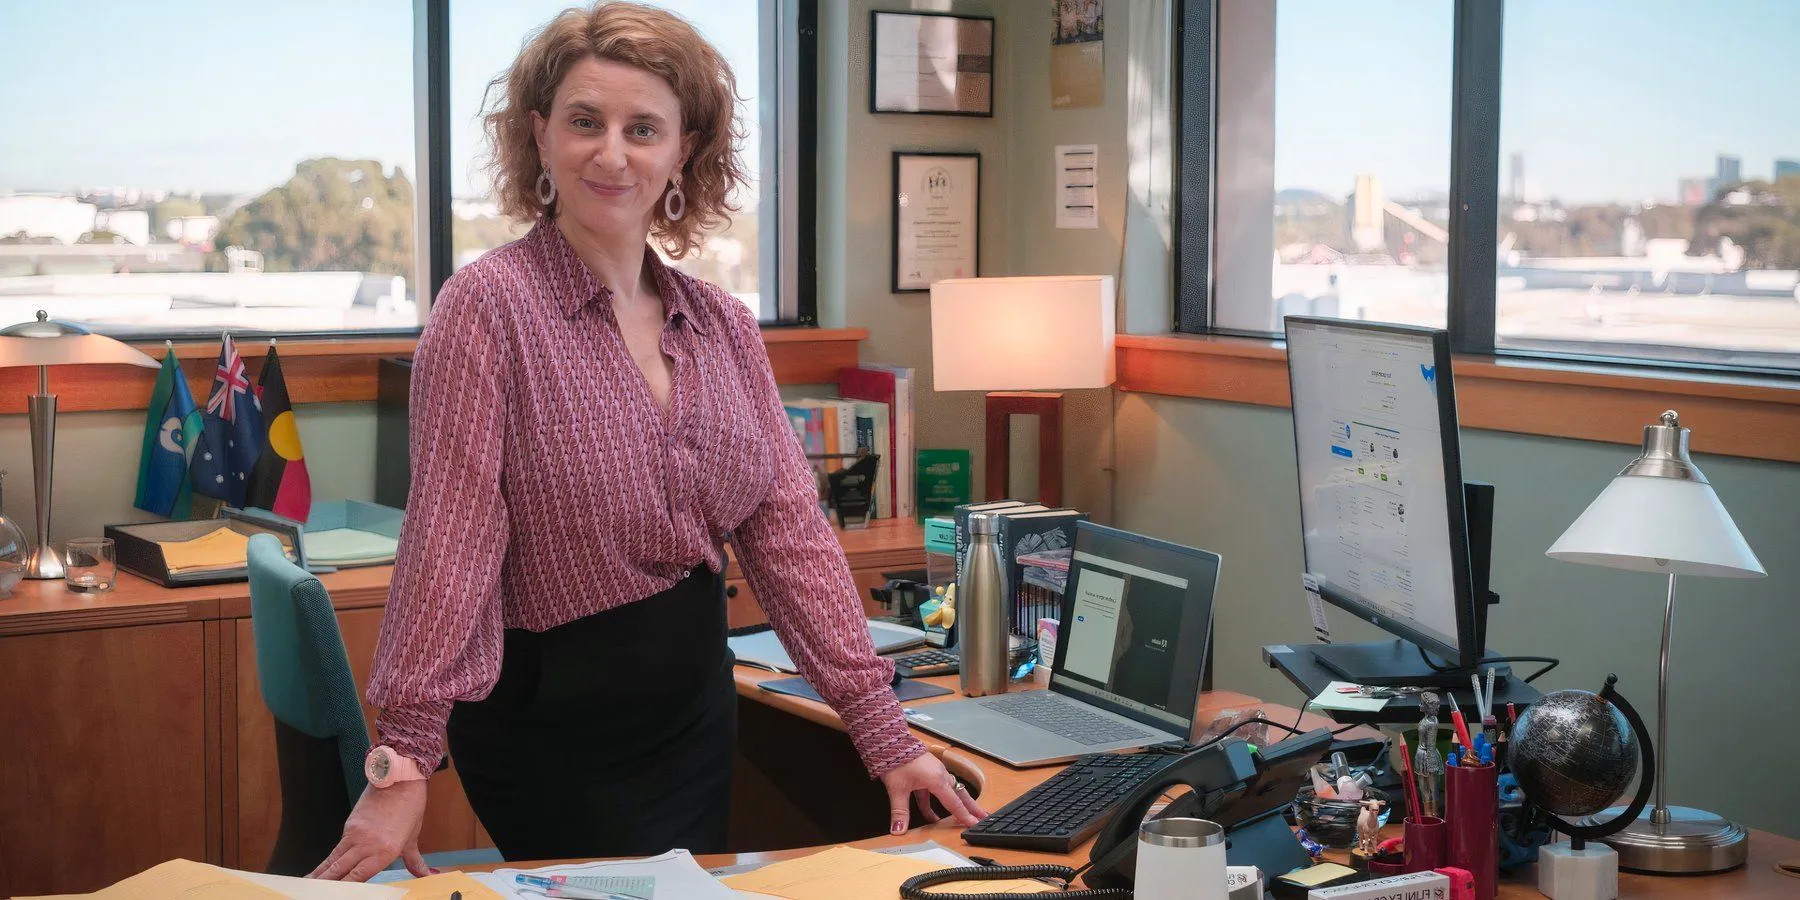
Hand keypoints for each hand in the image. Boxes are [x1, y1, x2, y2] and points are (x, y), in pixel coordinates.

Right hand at [308, 781, 429, 880]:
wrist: (401, 777)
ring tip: (309, 884)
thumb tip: (426, 874)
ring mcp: (356, 834)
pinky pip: (337, 846)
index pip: (358, 877)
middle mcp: (367, 844)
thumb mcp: (413, 836)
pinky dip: (328, 859)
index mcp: (385, 851)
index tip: (335, 894)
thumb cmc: (409, 804)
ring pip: (334, 859)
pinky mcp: (350, 824)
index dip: (345, 888)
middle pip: (340, 870)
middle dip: (325, 883)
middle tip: (313, 892)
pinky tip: (321, 868)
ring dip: (321, 873)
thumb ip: (415, 860)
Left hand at [879, 752, 986, 833]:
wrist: (890, 741)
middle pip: (960, 795)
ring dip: (959, 804)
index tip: (974, 824)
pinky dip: (938, 802)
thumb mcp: (897, 789)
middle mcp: (940, 775)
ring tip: (966, 815)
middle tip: (983, 818)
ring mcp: (936, 772)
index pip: (954, 803)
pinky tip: (933, 816)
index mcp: (937, 780)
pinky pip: (938, 790)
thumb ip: (899, 812)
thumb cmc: (896, 761)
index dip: (964, 815)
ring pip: (952, 791)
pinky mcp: (929, 771)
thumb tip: (898, 830)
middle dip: (972, 808)